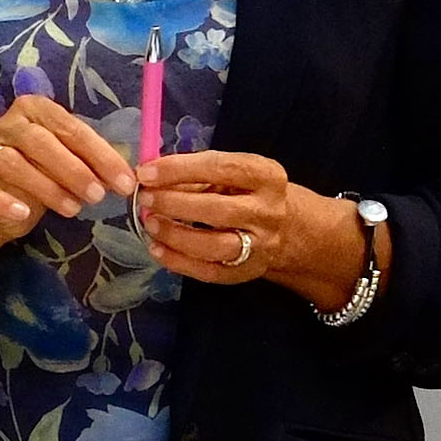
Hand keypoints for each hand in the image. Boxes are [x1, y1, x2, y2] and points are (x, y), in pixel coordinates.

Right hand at [0, 94, 134, 223]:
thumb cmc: (42, 174)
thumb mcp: (70, 162)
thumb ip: (93, 161)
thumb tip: (131, 173)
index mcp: (36, 111)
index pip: (70, 128)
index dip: (100, 156)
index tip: (125, 182)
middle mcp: (8, 125)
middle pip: (39, 142)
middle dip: (74, 170)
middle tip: (99, 196)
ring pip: (12, 163)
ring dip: (47, 187)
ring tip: (73, 209)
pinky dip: (2, 201)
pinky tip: (24, 213)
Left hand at [141, 151, 365, 305]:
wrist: (295, 230)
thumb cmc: (250, 193)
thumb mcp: (234, 174)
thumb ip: (197, 173)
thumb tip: (150, 175)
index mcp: (267, 176)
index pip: (222, 168)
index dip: (180, 169)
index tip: (146, 171)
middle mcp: (268, 211)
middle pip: (218, 210)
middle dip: (175, 204)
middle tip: (145, 199)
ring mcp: (260, 245)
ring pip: (215, 245)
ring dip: (175, 235)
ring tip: (149, 223)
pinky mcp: (247, 271)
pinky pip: (209, 271)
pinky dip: (178, 262)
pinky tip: (156, 248)